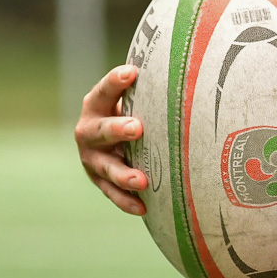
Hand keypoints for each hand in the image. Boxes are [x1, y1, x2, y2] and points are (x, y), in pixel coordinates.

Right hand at [76, 65, 147, 214]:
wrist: (111, 140)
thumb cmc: (132, 111)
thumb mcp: (134, 99)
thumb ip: (148, 89)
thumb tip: (187, 70)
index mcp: (96, 105)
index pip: (104, 91)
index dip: (115, 82)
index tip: (132, 72)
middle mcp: (89, 131)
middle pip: (100, 130)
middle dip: (117, 129)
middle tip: (137, 128)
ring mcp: (92, 159)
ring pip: (106, 168)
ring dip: (123, 174)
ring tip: (142, 181)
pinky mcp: (100, 181)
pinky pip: (112, 194)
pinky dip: (127, 201)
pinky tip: (143, 208)